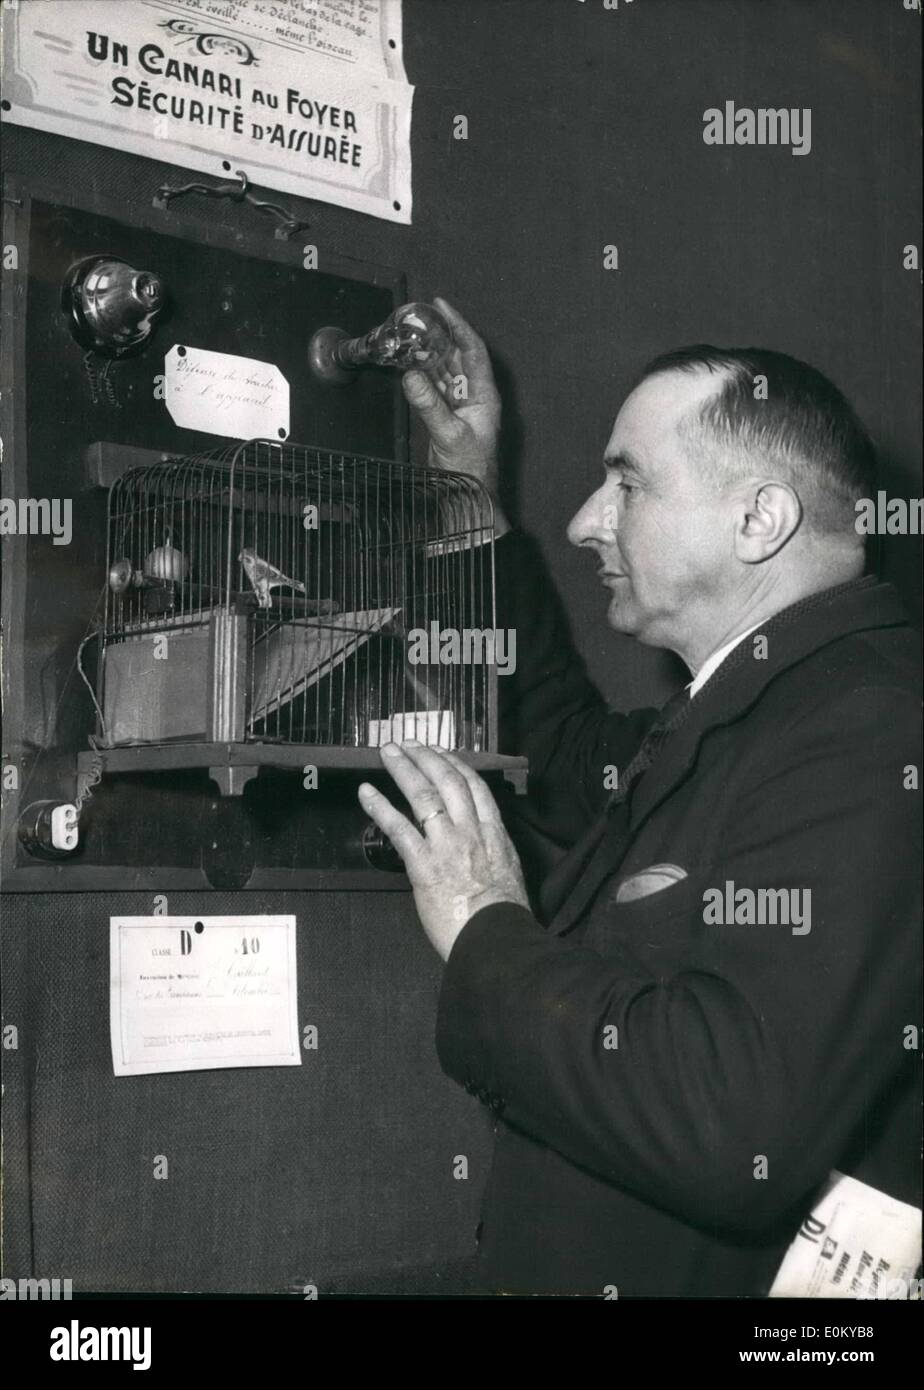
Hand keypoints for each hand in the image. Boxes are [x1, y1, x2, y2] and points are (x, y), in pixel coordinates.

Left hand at [358, 741, 529, 960]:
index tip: (441, 753)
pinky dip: (380, 806)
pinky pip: (398, 828)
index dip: (455, 764)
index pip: (475, 787)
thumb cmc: (505, 916)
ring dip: (403, 770)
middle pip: (448, 782)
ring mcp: (447, 845)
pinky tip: (367, 792)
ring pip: (423, 796)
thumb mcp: (509, 873)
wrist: (498, 938)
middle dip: (426, 757)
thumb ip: (492, 853)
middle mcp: (471, 832)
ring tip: (387, 753)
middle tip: (408, 743)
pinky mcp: (424, 864)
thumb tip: (479, 848)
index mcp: (494, 834)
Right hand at [402, 298, 507, 533]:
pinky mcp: (446, 416)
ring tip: (410, 336)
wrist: (468, 497)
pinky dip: (421, 374)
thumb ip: (429, 405)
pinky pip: (434, 387)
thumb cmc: (470, 471)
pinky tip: (408, 365)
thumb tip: (410, 376)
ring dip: (429, 353)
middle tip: (420, 318)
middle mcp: (473, 396)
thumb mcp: (448, 434)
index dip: (458, 325)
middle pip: (457, 355)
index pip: (472, 350)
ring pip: (444, 370)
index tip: (441, 307)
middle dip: (440, 335)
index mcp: (483, 395)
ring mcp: (460, 406)